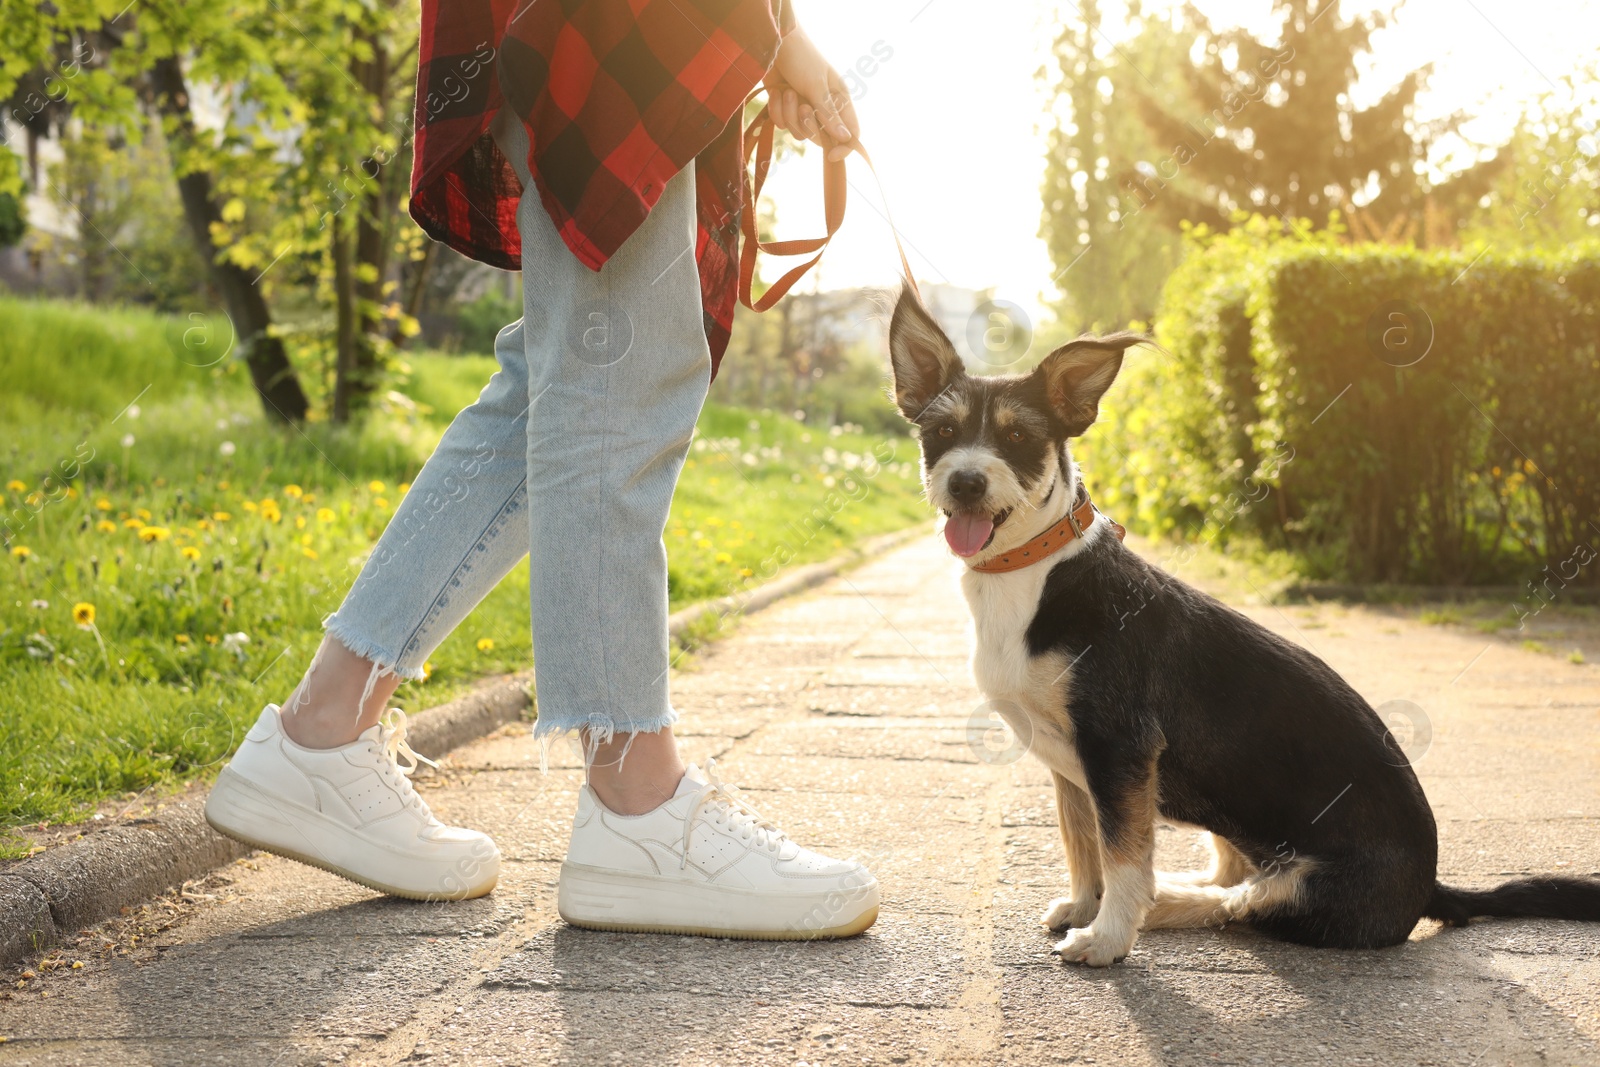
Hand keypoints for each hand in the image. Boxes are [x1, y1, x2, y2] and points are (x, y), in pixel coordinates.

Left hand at [763, 27, 859, 161]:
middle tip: (802, 107)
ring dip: (789, 113)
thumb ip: (829, 114)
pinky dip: (777, 109)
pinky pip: (782, 123)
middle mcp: (824, 107)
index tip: (831, 155)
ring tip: (787, 91)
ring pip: (799, 131)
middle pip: (822, 137)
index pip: (851, 133)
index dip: (844, 147)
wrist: (773, 44)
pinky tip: (776, 91)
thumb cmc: (801, 58)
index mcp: (840, 99)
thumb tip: (846, 138)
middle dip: (809, 124)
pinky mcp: (785, 108)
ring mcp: (804, 108)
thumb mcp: (816, 86)